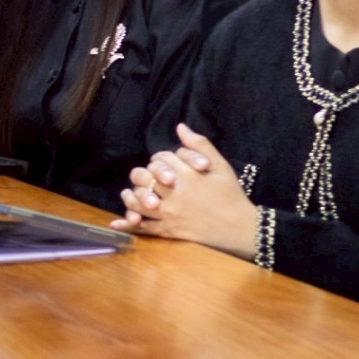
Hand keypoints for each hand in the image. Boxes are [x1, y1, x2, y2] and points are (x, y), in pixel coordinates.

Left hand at [111, 123, 258, 257]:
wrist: (241, 228)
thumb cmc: (231, 195)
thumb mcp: (221, 166)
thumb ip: (199, 146)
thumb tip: (180, 127)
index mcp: (186, 175)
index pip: (160, 160)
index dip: (159, 160)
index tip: (165, 165)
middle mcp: (174, 193)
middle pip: (145, 178)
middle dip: (142, 175)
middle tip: (145, 178)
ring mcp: (170, 213)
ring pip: (139, 202)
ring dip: (131, 197)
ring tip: (129, 194)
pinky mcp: (169, 230)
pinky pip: (144, 228)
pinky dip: (129, 225)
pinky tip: (117, 222)